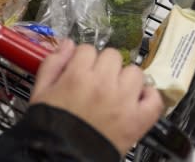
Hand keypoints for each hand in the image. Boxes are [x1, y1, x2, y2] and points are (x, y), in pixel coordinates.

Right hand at [30, 41, 163, 154]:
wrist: (62, 156)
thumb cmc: (50, 125)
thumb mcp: (40, 91)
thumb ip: (53, 63)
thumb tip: (67, 44)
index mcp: (77, 75)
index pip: (87, 49)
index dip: (82, 58)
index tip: (79, 68)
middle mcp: (103, 84)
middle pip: (112, 55)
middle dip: (103, 64)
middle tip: (96, 79)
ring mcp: (124, 101)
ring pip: (134, 72)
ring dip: (125, 78)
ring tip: (115, 90)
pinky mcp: (138, 120)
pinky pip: (154, 98)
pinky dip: (148, 96)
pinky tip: (135, 99)